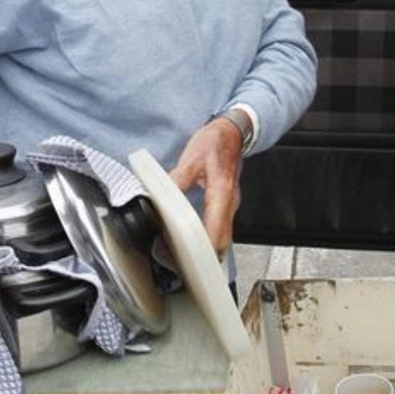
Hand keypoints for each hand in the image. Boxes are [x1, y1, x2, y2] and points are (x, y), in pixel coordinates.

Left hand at [169, 118, 243, 253]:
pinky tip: (193, 237)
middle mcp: (230, 203)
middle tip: (183, 262)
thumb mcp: (192, 157)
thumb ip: (178, 179)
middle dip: (205, 255)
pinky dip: (209, 236)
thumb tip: (162, 197)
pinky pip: (221, 227)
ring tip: (185, 254)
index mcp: (222, 193)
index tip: (189, 258)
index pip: (216, 231)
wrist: (232, 132)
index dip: (204, 249)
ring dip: (207, 247)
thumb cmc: (215, 142)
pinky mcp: (226, 204)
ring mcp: (230, 205)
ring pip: (223, 236)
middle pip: (222, 240)